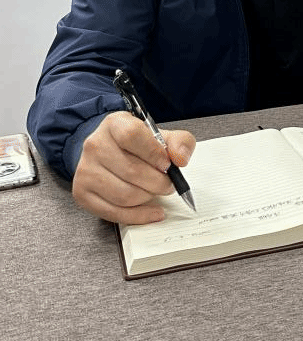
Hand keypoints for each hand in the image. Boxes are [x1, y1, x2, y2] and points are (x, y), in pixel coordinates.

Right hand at [72, 111, 195, 224]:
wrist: (108, 151)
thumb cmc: (137, 145)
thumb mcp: (160, 135)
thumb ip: (179, 142)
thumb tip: (181, 159)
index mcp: (115, 124)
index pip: (132, 135)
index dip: (153, 153)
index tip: (167, 165)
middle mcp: (95, 145)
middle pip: (131, 170)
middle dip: (158, 182)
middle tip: (169, 184)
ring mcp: (86, 170)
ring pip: (124, 195)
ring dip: (149, 198)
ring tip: (156, 192)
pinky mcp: (82, 192)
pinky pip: (113, 213)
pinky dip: (139, 216)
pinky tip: (153, 212)